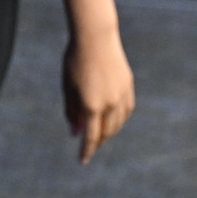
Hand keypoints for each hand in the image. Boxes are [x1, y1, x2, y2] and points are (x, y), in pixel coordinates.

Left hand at [62, 26, 133, 162]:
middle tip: (89, 144)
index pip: (91, 137)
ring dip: (108, 131)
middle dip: (97, 141)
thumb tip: (75, 132)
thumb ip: (71, 111)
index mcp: (92, 105)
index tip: (82, 160)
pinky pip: (125, 110)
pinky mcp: (129, 87)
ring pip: (118, 123)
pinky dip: (118, 118)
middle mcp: (110, 104)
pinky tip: (112, 118)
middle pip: (106, 132)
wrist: (95, 37)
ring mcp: (121, 95)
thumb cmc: (75, 60)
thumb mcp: (67, 86)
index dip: (86, 150)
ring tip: (99, 132)